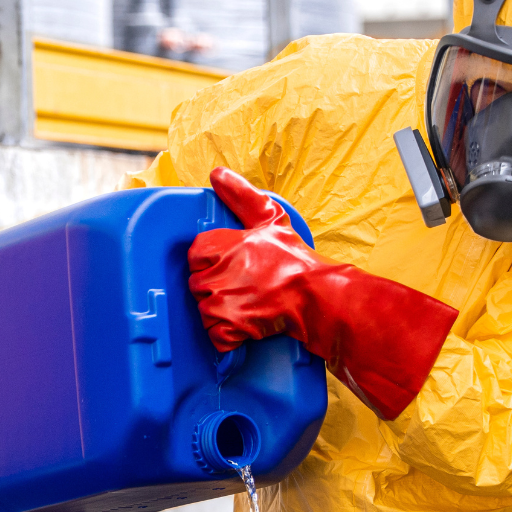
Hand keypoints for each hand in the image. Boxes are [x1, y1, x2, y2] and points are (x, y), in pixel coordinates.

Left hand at [186, 168, 460, 419]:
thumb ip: (241, 196)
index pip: (195, 253)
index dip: (210, 261)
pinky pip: (216, 337)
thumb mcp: (270, 219)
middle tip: (241, 289)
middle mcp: (217, 273)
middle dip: (216, 289)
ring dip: (221, 314)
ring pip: (204, 312)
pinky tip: (243, 328)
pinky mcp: (231, 327)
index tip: (226, 266)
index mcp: (222, 245)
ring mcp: (222, 302)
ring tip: (245, 308)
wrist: (316, 296)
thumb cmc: (295, 260)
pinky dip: (228, 338)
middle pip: (197, 285)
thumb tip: (218, 173)